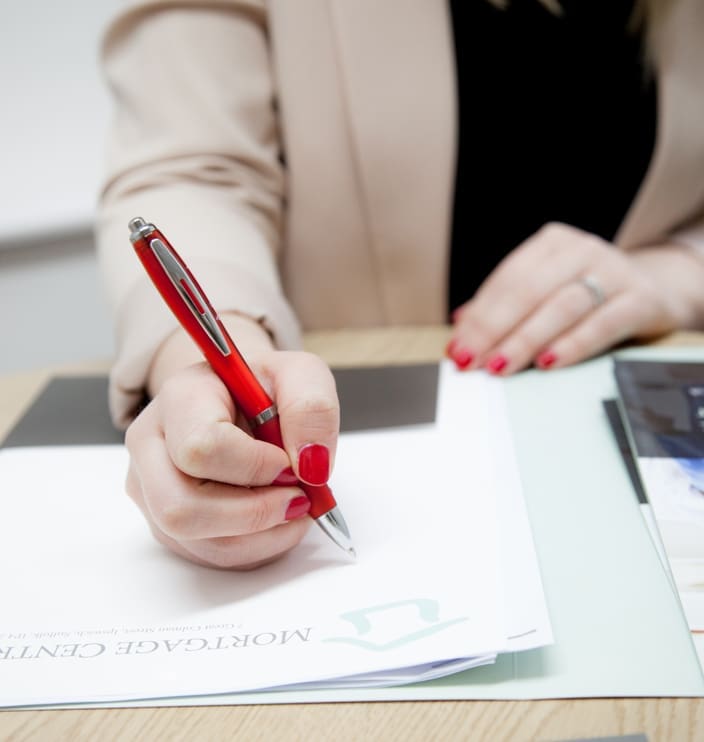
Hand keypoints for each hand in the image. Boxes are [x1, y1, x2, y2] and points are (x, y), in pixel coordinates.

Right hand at [124, 349, 338, 569]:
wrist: (240, 399)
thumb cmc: (265, 387)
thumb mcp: (301, 374)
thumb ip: (312, 407)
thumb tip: (311, 465)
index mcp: (180, 397)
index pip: (201, 447)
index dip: (255, 466)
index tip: (290, 462)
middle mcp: (151, 444)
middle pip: (181, 508)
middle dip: (255, 513)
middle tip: (299, 497)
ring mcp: (151, 488)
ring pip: (195, 541)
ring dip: (261, 536)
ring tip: (295, 508)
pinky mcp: (165, 522)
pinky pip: (208, 554)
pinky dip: (256, 547)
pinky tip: (278, 519)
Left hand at [446, 222, 703, 374]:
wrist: (654, 289)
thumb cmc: (588, 292)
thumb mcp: (544, 291)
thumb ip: (502, 306)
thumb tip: (460, 325)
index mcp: (551, 243)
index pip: (506, 280)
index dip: (479, 316)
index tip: (457, 347)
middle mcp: (582, 250)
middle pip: (529, 292)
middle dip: (494, 329)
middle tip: (471, 360)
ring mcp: (613, 272)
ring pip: (561, 307)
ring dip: (525, 340)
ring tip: (500, 365)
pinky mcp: (641, 299)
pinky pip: (602, 324)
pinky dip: (572, 345)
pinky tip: (548, 363)